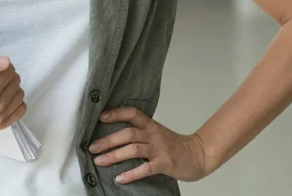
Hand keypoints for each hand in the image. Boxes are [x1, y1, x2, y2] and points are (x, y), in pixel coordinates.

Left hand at [87, 106, 212, 183]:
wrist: (198, 155)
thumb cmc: (175, 146)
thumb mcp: (157, 134)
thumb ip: (141, 132)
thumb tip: (115, 136)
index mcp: (151, 126)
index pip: (132, 113)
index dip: (116, 113)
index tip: (100, 117)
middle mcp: (154, 135)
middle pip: (128, 133)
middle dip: (108, 140)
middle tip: (92, 147)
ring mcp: (160, 149)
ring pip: (133, 149)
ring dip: (114, 155)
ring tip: (100, 161)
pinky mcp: (165, 164)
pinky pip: (145, 168)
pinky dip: (131, 174)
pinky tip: (120, 178)